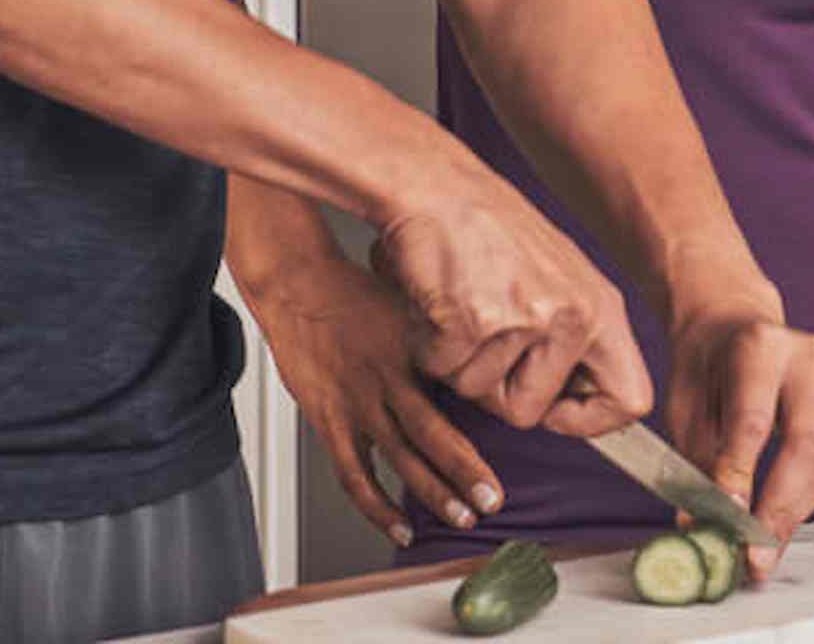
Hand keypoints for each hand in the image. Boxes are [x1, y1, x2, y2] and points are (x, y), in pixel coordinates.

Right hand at [255, 248, 505, 546]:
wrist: (296, 284)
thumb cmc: (353, 291)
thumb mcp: (408, 303)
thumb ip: (438, 338)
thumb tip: (481, 360)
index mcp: (412, 347)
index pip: (457, 386)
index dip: (487, 413)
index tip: (517, 434)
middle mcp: (385, 378)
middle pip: (431, 432)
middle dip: (465, 470)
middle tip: (493, 498)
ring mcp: (356, 403)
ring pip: (399, 458)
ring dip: (432, 494)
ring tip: (461, 518)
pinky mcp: (329, 421)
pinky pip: (355, 475)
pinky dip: (378, 507)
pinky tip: (400, 529)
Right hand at [372, 175, 653, 436]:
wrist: (435, 184)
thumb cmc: (487, 229)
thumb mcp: (557, 277)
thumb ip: (574, 338)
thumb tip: (578, 406)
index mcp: (600, 306)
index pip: (631, 400)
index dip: (587, 419)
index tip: (553, 407)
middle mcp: (571, 315)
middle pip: (528, 413)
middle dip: (491, 387)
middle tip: (481, 333)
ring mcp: (523, 317)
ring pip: (476, 392)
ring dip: (455, 360)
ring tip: (459, 302)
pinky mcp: (472, 319)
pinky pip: (441, 368)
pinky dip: (427, 343)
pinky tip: (437, 298)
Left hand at [661, 294, 813, 577]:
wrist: (732, 323)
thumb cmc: (705, 363)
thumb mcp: (684, 400)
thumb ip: (694, 458)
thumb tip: (697, 523)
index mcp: (759, 344)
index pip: (752, 419)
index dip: (741, 473)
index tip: (728, 518)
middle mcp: (805, 357)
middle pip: (804, 445)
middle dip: (779, 510)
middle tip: (756, 556)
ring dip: (793, 515)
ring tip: (763, 553)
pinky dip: (804, 500)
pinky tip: (778, 523)